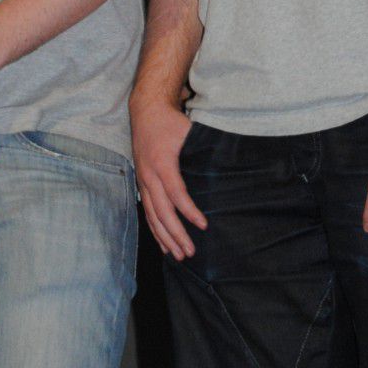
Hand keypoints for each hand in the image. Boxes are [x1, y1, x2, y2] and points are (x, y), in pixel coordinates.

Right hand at [131, 95, 206, 260]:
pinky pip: (148, 212)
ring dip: (165, 237)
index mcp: (162, 163)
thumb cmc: (170, 122)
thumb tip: (226, 166)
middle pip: (162, 211)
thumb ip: (201, 150)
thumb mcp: (188, 131)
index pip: (176, 193)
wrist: (145, 112)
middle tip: (190, 252)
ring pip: (153, 216)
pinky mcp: (141, 185)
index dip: (189, 211)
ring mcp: (143, 182)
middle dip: (176, 234)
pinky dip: (155, 230)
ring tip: (179, 255)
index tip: (204, 225)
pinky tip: (164, 245)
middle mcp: (149, 176)